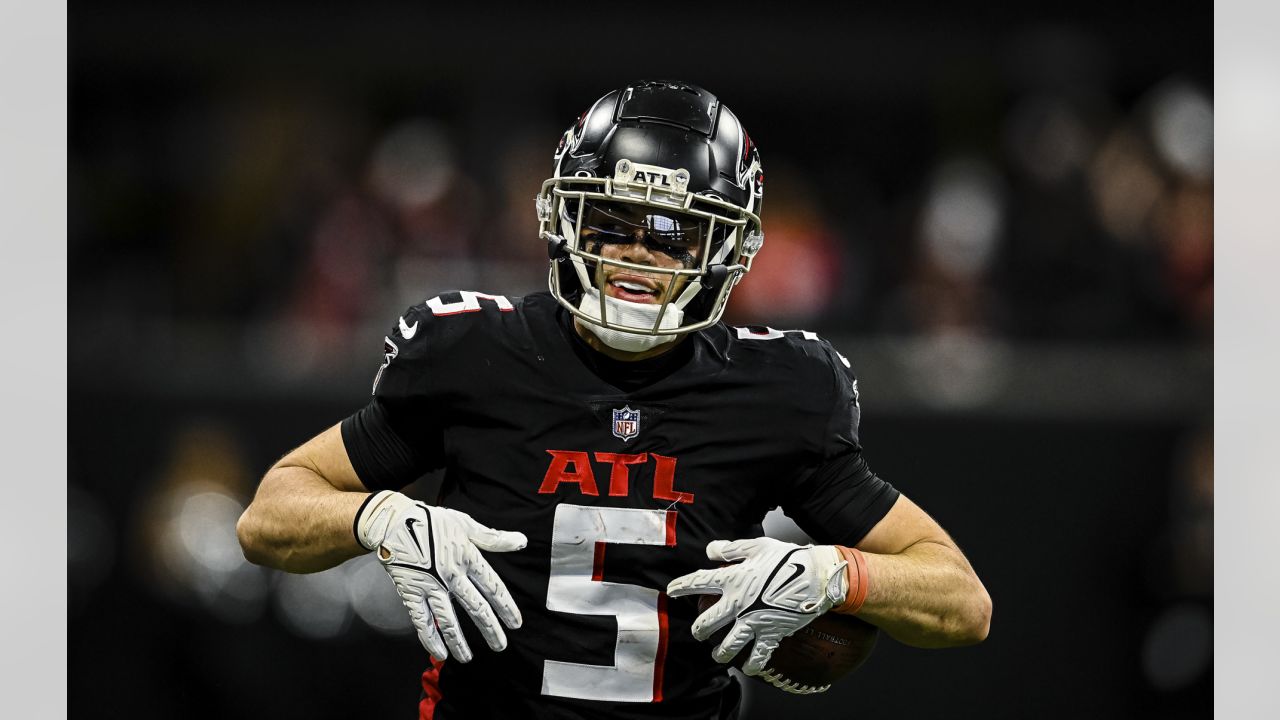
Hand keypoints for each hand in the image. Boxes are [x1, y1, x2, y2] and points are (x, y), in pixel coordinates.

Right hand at [356, 491, 526, 661]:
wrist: (394, 522)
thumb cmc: (433, 521)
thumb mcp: (465, 524)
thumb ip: (493, 537)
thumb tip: (522, 541)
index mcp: (468, 557)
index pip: (493, 587)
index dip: (506, 607)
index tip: (515, 624)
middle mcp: (451, 574)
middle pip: (475, 608)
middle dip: (490, 630)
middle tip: (500, 646)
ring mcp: (430, 586)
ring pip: (448, 620)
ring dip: (459, 642)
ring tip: (468, 658)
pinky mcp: (411, 593)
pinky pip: (421, 621)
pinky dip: (430, 639)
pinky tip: (440, 653)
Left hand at [667, 537, 848, 675]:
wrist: (815, 576)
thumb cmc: (787, 558)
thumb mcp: (756, 546)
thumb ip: (730, 549)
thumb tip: (710, 550)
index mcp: (733, 579)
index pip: (698, 582)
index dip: (681, 587)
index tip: (672, 590)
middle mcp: (738, 603)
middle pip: (708, 622)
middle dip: (699, 629)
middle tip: (698, 632)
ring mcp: (754, 621)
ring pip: (729, 644)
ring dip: (721, 652)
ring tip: (717, 654)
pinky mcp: (771, 633)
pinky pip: (759, 654)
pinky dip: (753, 664)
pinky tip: (748, 668)